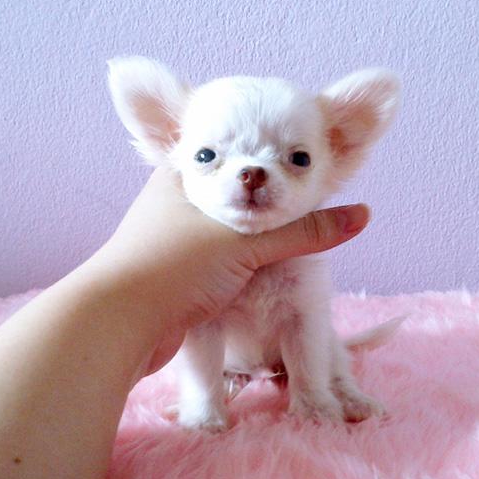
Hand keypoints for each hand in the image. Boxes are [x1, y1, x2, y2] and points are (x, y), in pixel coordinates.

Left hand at [83, 167, 370, 373]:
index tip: (302, 162)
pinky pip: (215, 258)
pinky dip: (239, 261)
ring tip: (287, 239)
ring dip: (252, 234)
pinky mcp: (171, 274)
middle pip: (233, 191)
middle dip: (266, 198)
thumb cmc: (172, 267)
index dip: (268, 156)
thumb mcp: (247, 243)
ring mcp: (169, 239)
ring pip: (223, 228)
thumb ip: (306, 231)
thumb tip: (363, 216)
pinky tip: (258, 270)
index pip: (233, 151)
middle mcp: (173, 201)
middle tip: (305, 202)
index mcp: (182, 174)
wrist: (115, 327)